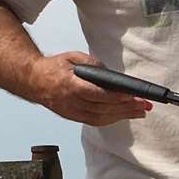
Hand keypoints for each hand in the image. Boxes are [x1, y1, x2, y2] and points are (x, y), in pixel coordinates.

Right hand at [30, 52, 152, 126]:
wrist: (33, 80)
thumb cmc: (53, 67)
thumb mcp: (72, 57)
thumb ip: (92, 64)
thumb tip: (110, 74)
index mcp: (70, 86)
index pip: (96, 94)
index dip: (115, 97)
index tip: (132, 96)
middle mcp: (71, 102)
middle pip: (102, 108)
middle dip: (126, 107)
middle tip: (144, 105)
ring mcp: (71, 112)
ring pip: (101, 118)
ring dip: (122, 116)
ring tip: (140, 112)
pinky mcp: (72, 117)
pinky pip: (95, 121)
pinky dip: (111, 119)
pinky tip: (123, 115)